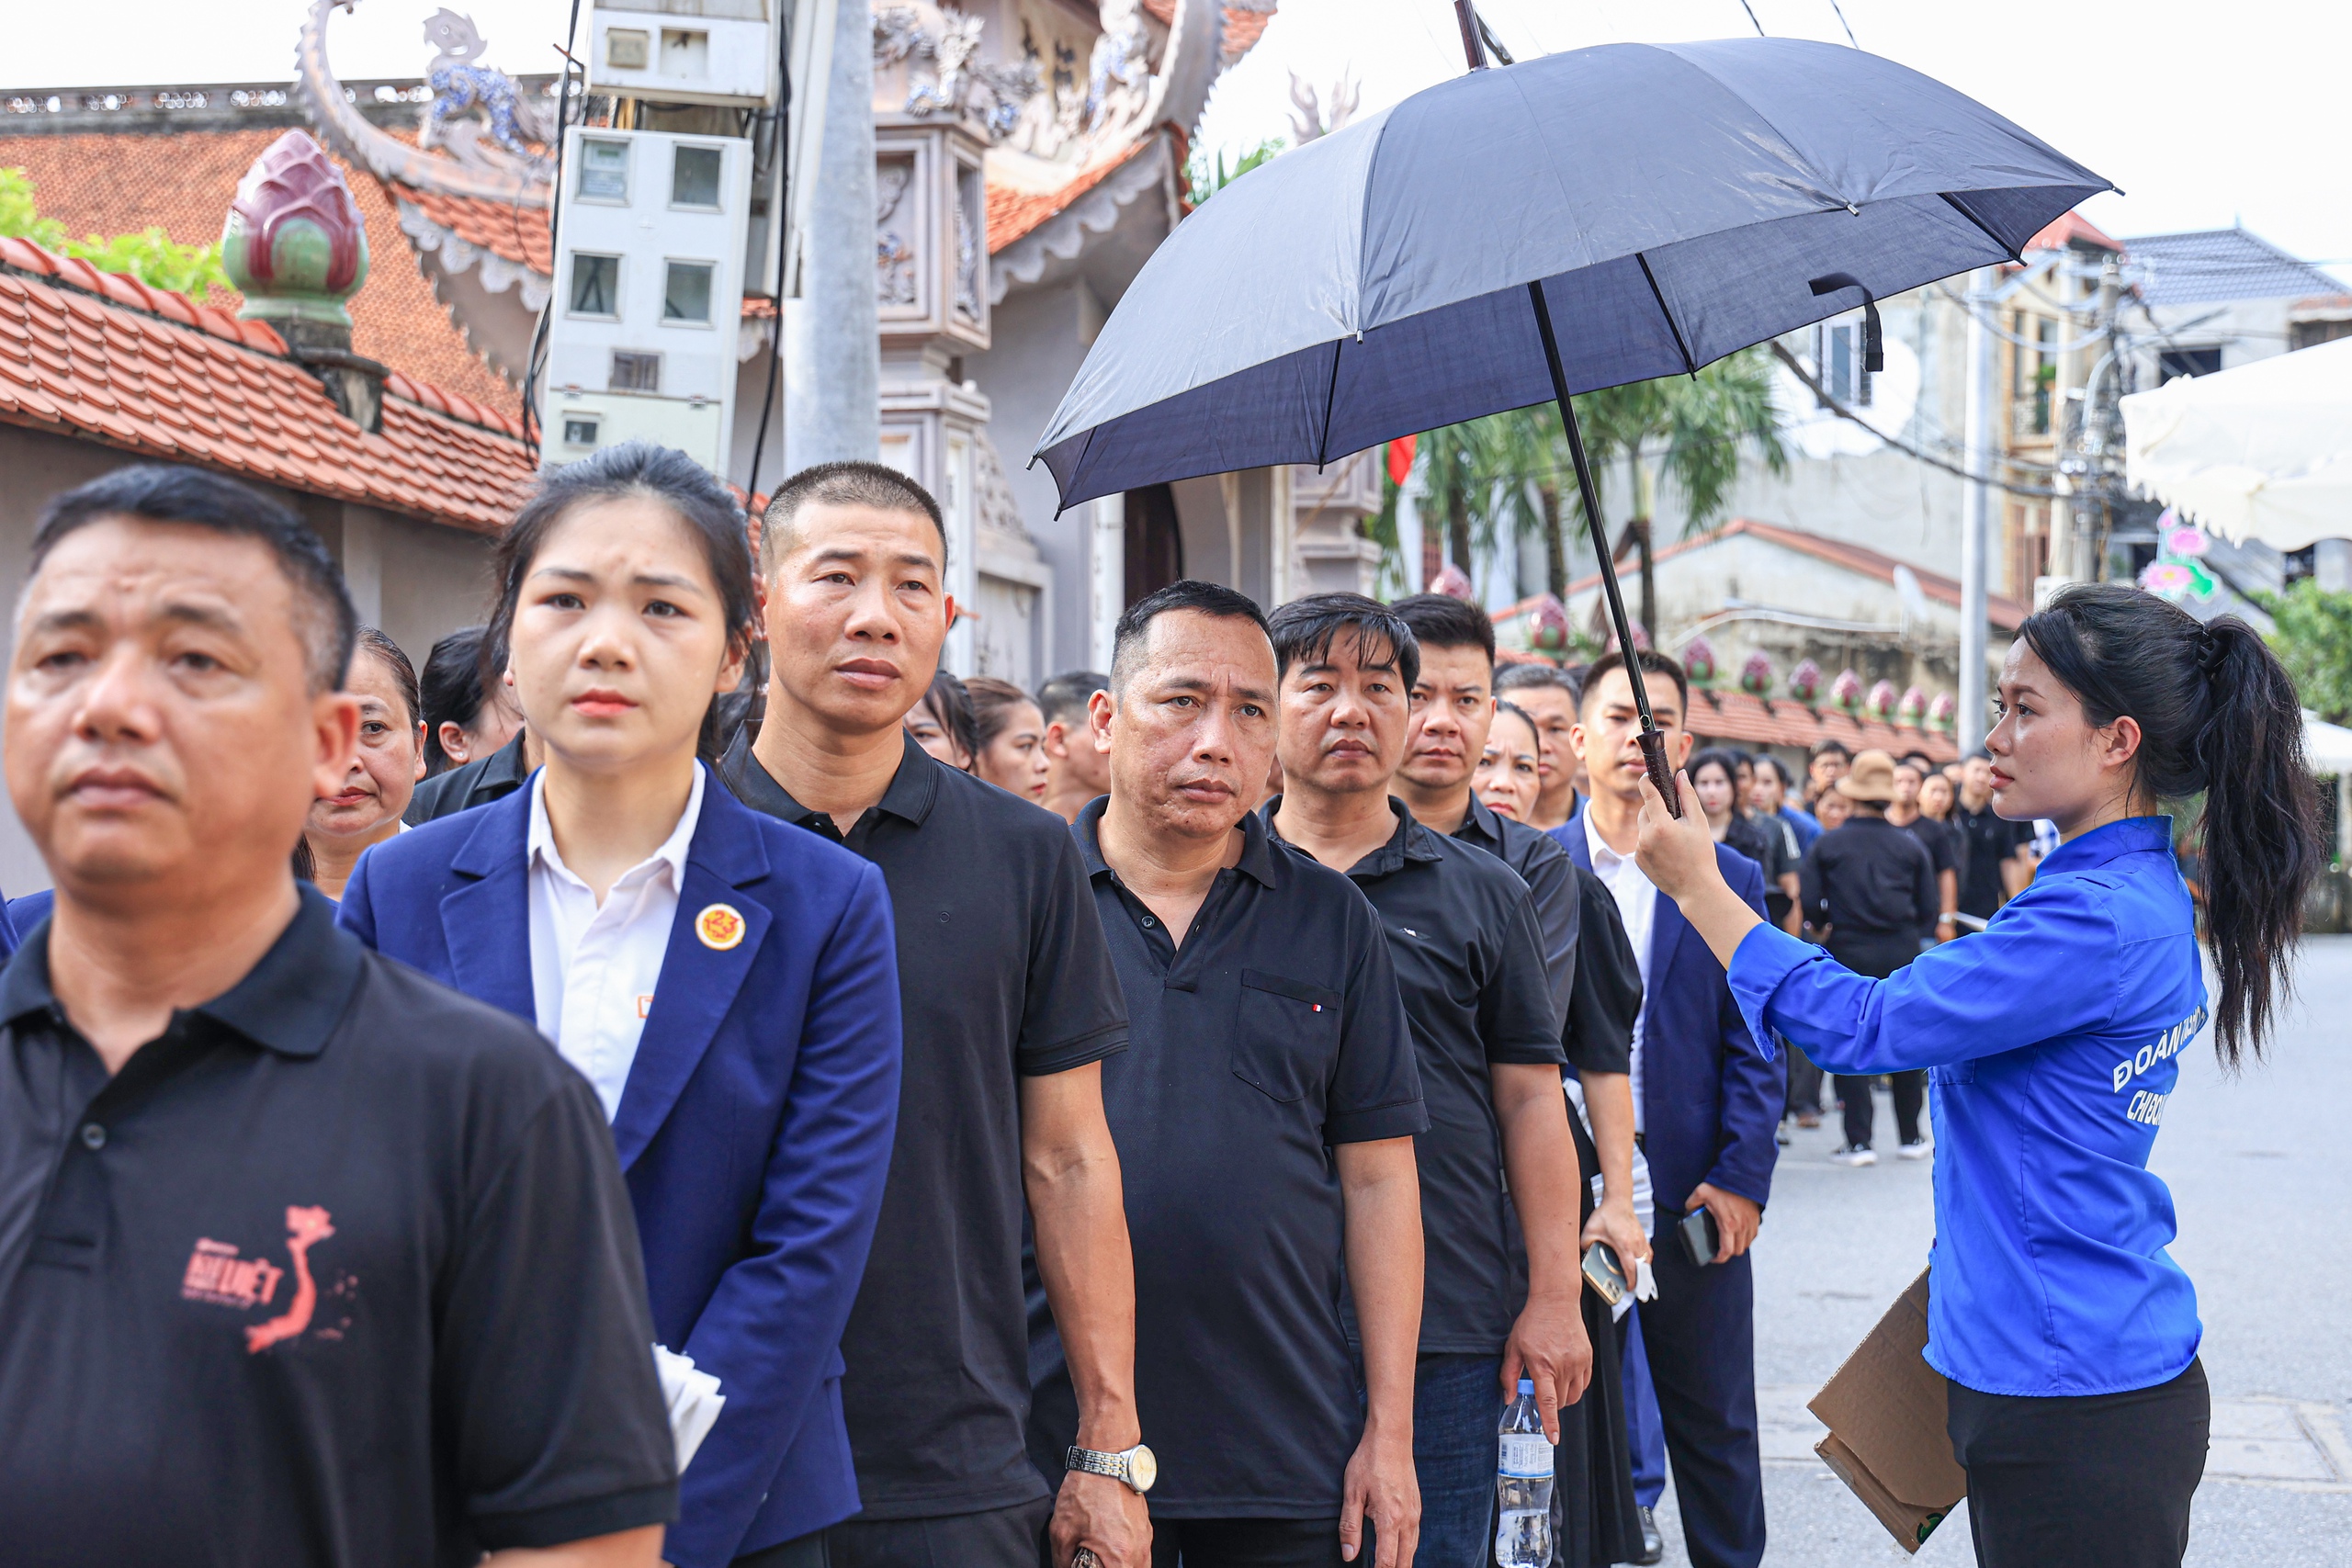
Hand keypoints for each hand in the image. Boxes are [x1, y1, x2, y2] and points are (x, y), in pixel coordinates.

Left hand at [1050, 1467, 1149, 1567]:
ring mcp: (1145, 1540)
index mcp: (1119, 1557)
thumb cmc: (1086, 1491)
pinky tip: (1112, 1555)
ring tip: (1103, 1563)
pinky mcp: (1145, 1529)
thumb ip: (1063, 1561)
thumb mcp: (1063, 1531)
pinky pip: (1141, 1556)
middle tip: (1093, 1566)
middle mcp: (1138, 1552)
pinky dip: (1129, 1562)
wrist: (1106, 1459)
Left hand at [1339, 1421, 1418, 1566]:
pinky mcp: (1417, 1506)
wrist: (1392, 1438)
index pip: (1387, 1561)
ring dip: (1402, 1563)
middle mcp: (1408, 1520)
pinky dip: (1407, 1549)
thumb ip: (1350, 1526)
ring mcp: (1415, 1513)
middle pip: (1404, 1561)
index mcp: (1390, 1519)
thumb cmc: (1369, 1461)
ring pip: (1412, 1550)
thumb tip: (1349, 1555)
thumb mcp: (1352, 1492)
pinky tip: (1399, 1550)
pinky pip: (1415, 1536)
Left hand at [1501, 1288, 1591, 1439]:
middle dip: (1551, 1403)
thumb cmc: (1532, 1323)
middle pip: (1561, 1401)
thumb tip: (1508, 1397)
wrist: (1556, 1301)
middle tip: (1541, 1388)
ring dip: (1563, 1398)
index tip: (1554, 1439)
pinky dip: (1574, 1386)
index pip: (1548, 1401)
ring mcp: (1578, 1362)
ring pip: (1574, 1395)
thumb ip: (1509, 1374)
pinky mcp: (1588, 1358)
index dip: (1551, 1422)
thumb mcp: (1513, 1347)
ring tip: (1553, 1382)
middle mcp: (1563, 1365)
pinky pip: (1584, 1384)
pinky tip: (1564, 1375)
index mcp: (1542, 1364)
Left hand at [1582, 1195, 1650, 1285]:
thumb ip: (1585, 1245)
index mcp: (1624, 1243)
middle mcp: (1635, 1243)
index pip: (1631, 1268)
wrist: (1618, 1200)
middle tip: (1634, 1289)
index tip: (1628, 1288)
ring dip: (1642, 1272)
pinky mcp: (1643, 1237)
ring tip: (1636, 1280)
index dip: (1630, 1281)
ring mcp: (1641, 1240)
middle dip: (1639, 1281)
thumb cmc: (1607, 1214)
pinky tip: (1638, 1266)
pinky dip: (1645, 1262)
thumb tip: (1584, 1255)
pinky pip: (1647, 1254)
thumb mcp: (1590, 1230)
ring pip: (1646, 1262)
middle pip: (1642, 1268)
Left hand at [1634, 772, 1724, 899]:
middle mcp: (1645, 837)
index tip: (1649, 775)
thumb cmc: (1701, 855)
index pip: (1648, 794)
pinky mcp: (1637, 860)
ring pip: (1643, 827)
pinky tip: (1667, 850)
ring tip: (1673, 837)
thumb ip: (1688, 796)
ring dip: (1654, 825)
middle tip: (1675, 817)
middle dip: (1656, 809)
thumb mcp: (1699, 823)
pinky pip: (1642, 842)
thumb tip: (1681, 775)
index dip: (1647, 781)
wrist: (1696, 889)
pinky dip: (1651, 840)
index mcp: (1661, 825)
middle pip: (1645, 811)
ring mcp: (1639, 850)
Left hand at [1686, 1182, 1761, 1261]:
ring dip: (1737, 1246)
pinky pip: (1753, 1235)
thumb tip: (1688, 1210)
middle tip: (1719, 1248)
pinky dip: (1746, 1238)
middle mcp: (1742, 1227)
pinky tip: (1738, 1233)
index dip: (1719, 1259)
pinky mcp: (1756, 1219)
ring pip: (1746, 1244)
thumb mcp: (1702, 1192)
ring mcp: (1751, 1224)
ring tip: (1728, 1241)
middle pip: (1737, 1251)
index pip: (1726, 1251)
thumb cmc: (1724, 1185)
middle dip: (1728, 1253)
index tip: (1713, 1258)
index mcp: (1728, 1224)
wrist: (1742, 1175)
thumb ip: (1692, 1203)